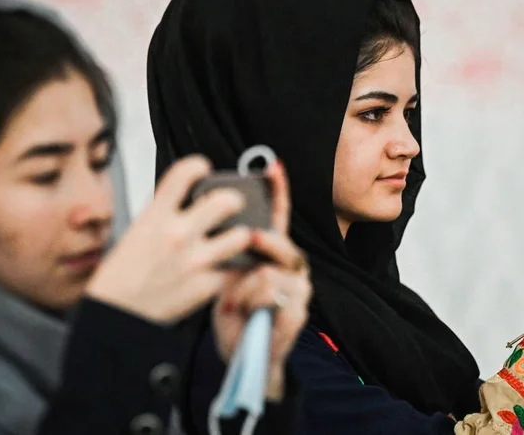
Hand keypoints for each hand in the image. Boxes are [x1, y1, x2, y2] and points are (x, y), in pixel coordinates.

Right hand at [86, 156, 252, 322]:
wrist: (116, 315)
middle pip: (226, 200)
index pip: (185, 173)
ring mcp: (195, 260)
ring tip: (236, 237)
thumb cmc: (121, 276)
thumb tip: (186, 201)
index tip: (203, 169)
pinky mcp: (206, 285)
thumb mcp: (136, 232)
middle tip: (233, 205)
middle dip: (234, 200)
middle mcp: (178, 234)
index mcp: (156, 217)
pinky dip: (236, 266)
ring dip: (242, 234)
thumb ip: (164, 214)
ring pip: (242, 235)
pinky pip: (236, 269)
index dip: (199, 165)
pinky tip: (230, 265)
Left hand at [212, 160, 311, 400]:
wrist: (244, 356)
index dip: (278, 191)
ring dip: (245, 290)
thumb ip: (233, 252)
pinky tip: (244, 313)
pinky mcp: (297, 313)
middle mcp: (291, 267)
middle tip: (249, 242)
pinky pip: (273, 300)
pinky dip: (252, 307)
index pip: (279, 217)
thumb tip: (225, 225)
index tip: (272, 166)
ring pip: (271, 273)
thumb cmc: (236, 313)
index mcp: (273, 254)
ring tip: (234, 303)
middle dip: (263, 243)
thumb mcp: (228, 276)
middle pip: (281, 243)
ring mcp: (298, 290)